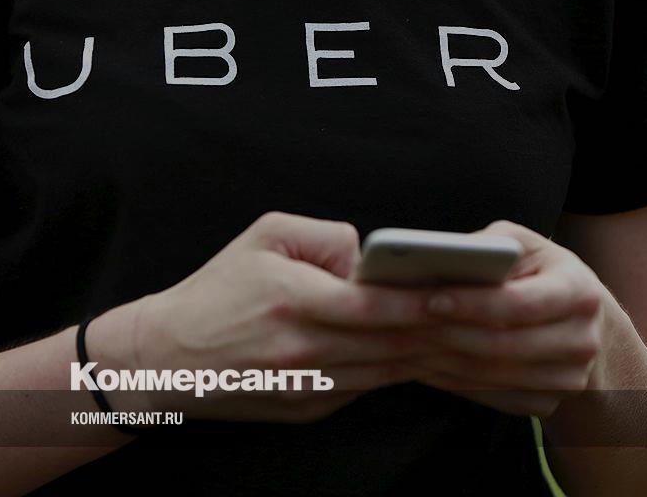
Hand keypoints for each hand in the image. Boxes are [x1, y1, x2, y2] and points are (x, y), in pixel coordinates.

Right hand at [92, 212, 438, 422]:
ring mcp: (308, 387)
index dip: (423, 301)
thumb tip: (370, 257)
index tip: (463, 292)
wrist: (167, 357)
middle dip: (438, 329)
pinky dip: (390, 370)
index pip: (375, 306)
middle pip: (390, 343)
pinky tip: (411, 352)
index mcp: (294, 301)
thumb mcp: (263, 237)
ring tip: (457, 332)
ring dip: (422, 353)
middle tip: (478, 313)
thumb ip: (325, 237)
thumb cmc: (216, 290)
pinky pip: (364, 387)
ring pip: (384, 371)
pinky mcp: (308, 409)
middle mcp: (304, 350)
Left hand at [412, 220, 609, 417]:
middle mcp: (583, 341)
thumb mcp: (524, 245)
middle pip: (503, 346)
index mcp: (579, 292)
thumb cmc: (540, 271)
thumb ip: (488, 246)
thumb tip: (437, 258)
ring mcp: (569, 379)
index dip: (473, 304)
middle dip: (446, 335)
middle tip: (401, 325)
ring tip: (400, 344)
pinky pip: (491, 396)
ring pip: (492, 375)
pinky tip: (421, 365)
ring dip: (441, 362)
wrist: (584, 323)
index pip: (521, 303)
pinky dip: (452, 381)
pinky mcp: (549, 404)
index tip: (430, 299)